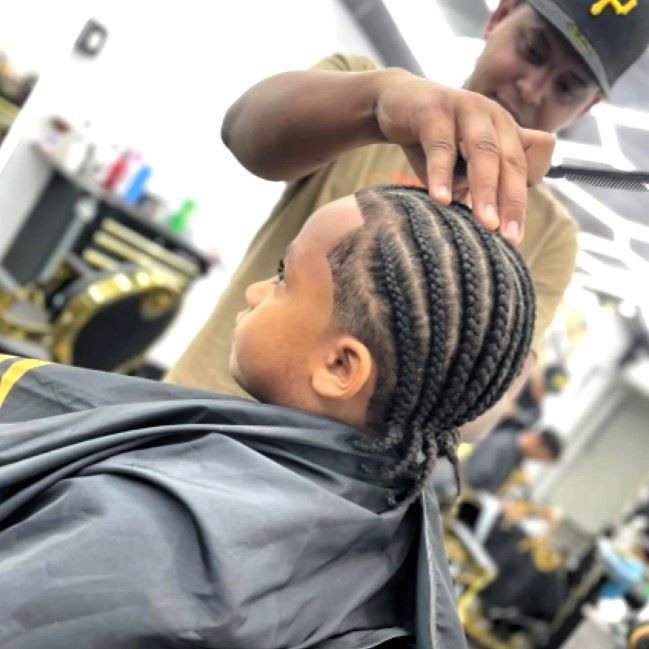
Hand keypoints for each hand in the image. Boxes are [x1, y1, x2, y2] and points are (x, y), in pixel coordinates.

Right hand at [374, 71, 554, 244]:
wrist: (395, 102)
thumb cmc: (434, 140)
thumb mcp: (461, 163)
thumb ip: (478, 186)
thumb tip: (489, 227)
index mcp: (506, 131)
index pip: (531, 164)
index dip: (523, 198)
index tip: (513, 234)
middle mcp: (494, 117)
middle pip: (511, 162)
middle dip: (512, 202)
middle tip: (510, 238)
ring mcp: (466, 109)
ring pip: (483, 152)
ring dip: (486, 190)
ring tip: (486, 223)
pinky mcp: (434, 110)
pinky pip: (441, 146)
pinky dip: (442, 174)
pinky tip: (441, 199)